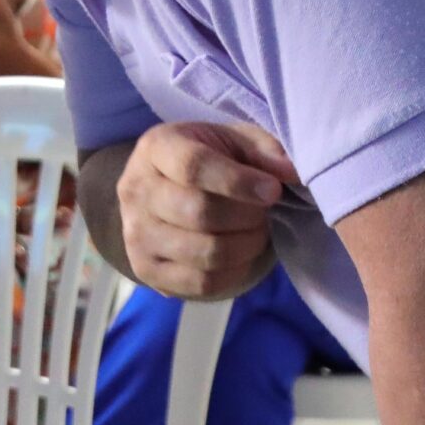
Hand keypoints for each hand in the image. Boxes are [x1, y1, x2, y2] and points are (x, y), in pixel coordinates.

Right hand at [114, 121, 295, 297]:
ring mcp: (136, 234)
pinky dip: (234, 272)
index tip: (273, 190)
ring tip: (255, 232)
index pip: (192, 166)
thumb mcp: (236, 141)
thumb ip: (264, 151)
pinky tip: (242, 255)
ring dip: (245, 245)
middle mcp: (135, 190)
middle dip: (247, 216)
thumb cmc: (210, 160)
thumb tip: (288, 173)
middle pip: (198, 212)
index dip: (238, 181)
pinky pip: (200, 282)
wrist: (169, 189)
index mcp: (155, 148)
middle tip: (264, 212)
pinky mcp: (145, 270)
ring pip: (203, 252)